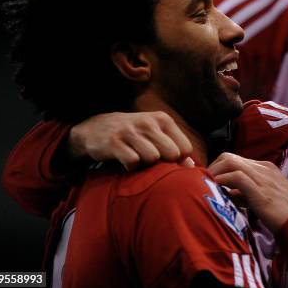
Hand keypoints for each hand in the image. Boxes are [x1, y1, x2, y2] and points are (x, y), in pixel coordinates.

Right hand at [69, 111, 190, 169]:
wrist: (95, 128)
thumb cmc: (134, 135)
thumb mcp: (156, 134)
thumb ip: (176, 148)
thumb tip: (192, 168)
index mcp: (162, 119)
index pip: (185, 148)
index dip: (178, 160)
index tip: (167, 161)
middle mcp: (148, 123)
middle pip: (171, 154)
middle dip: (164, 163)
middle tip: (152, 161)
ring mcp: (130, 131)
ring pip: (152, 158)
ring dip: (146, 165)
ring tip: (138, 159)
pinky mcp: (114, 142)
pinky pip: (133, 162)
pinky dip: (131, 167)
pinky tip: (126, 162)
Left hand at [208, 153, 287, 231]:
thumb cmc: (285, 214)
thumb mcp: (264, 199)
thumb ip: (247, 194)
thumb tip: (229, 193)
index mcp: (265, 168)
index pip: (235, 160)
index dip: (218, 169)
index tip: (208, 181)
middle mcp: (263, 168)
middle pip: (229, 157)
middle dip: (212, 168)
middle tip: (202, 182)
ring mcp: (262, 176)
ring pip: (230, 162)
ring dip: (214, 172)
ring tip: (204, 185)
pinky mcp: (260, 189)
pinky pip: (235, 176)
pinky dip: (222, 180)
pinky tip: (214, 189)